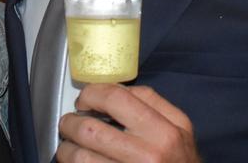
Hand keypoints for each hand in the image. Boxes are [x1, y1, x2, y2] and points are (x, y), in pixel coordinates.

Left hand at [56, 84, 199, 162]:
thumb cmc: (180, 162)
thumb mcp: (180, 129)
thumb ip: (152, 104)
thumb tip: (114, 91)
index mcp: (165, 130)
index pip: (118, 98)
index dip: (93, 94)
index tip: (85, 99)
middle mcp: (149, 153)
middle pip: (92, 129)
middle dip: (71, 123)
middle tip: (68, 123)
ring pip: (81, 157)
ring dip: (67, 149)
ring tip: (67, 146)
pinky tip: (76, 162)